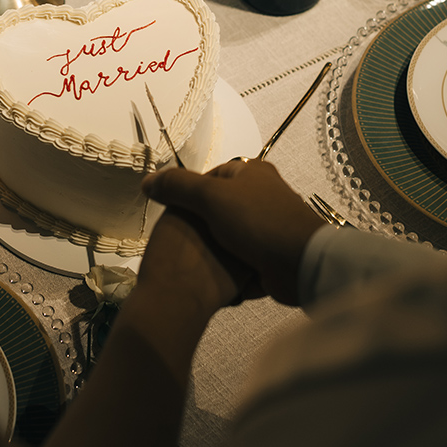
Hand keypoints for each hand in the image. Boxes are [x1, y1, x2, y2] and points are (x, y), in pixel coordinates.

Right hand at [142, 160, 326, 304]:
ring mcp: (270, 226)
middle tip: (186, 238)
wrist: (299, 263)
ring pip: (231, 235)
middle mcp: (264, 195)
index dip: (192, 191)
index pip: (212, 175)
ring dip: (218, 249)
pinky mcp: (273, 253)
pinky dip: (233, 266)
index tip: (178, 211)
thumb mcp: (209, 197)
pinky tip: (219, 274)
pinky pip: (243, 257)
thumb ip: (177, 187)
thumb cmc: (256, 221)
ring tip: (199, 259)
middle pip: (220, 207)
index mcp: (253, 172)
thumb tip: (147, 182)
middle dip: (204, 225)